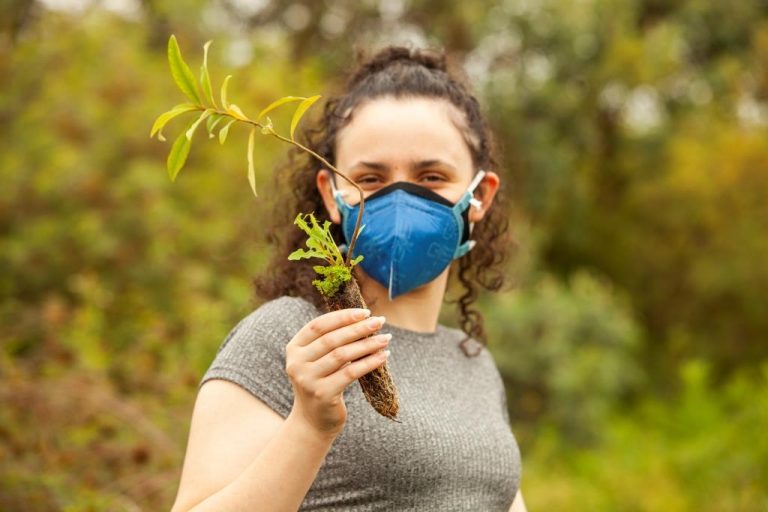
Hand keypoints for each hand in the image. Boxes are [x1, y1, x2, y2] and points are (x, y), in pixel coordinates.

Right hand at [286, 308, 389, 437]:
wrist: (313, 422)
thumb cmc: (321, 383)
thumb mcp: (318, 360)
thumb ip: (331, 341)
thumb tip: (363, 319)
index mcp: (294, 348)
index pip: (318, 325)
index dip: (342, 317)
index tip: (365, 312)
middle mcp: (296, 363)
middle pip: (331, 339)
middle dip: (358, 328)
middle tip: (380, 322)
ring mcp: (308, 380)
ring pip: (342, 355)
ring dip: (367, 344)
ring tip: (386, 339)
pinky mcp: (323, 394)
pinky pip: (351, 373)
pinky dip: (369, 362)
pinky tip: (383, 356)